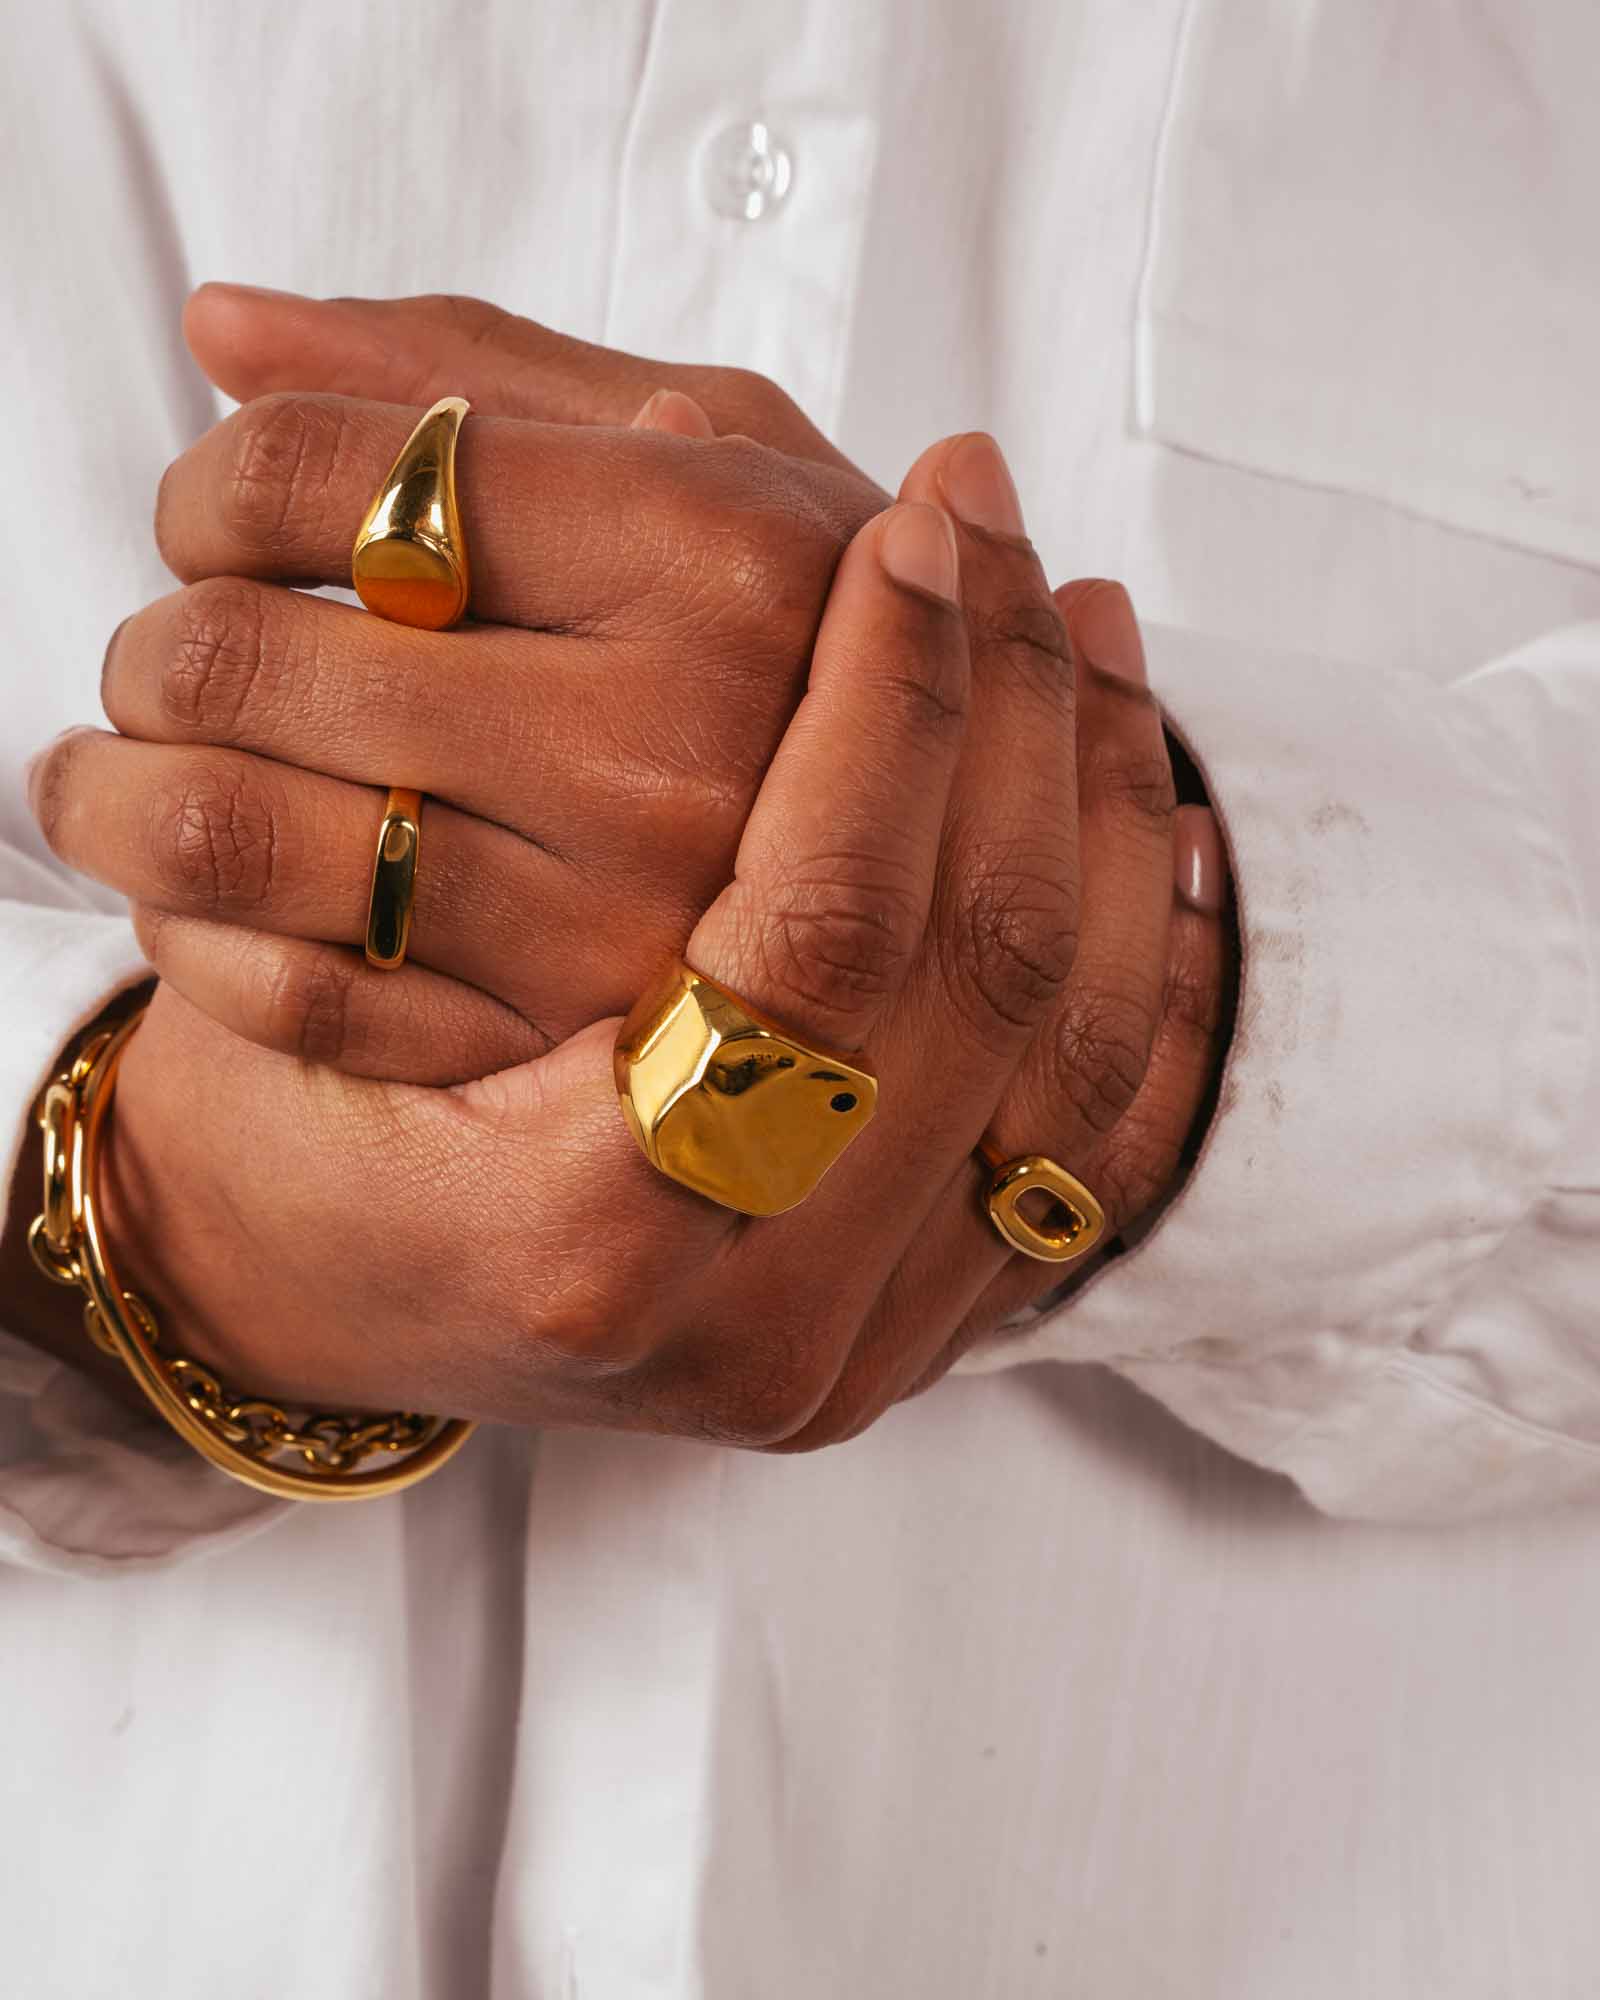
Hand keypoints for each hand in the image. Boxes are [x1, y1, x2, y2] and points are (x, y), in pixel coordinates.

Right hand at [23, 291, 1232, 1426]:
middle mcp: (753, 1327)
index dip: (888, 702)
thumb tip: (687, 424)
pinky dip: (1140, 960)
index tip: (912, 525)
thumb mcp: (278, 924)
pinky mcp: (914, 1323)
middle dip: (1019, 719)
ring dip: (1101, 813)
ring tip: (1085, 630)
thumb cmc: (280, 1113)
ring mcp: (858, 1343)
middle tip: (1000, 534)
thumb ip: (468, 683)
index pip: (821, 930)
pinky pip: (1097, 1133)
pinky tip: (1158, 824)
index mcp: (579, 1240)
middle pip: (984, 980)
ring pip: (1074, 1049)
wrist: (313, 1296)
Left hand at [41, 325, 883, 1084]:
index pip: (326, 468)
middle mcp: (683, 736)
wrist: (932, 874)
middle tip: (169, 658)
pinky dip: (198, 939)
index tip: (219, 521)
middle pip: (247, 649)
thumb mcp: (705, 463)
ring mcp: (625, 914)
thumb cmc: (793, 636)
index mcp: (717, 549)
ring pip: (233, 830)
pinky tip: (204, 898)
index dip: (210, 481)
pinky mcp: (572, 1055)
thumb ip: (477, 374)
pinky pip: (296, 995)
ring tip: (116, 776)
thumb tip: (222, 324)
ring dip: (116, 792)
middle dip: (152, 644)